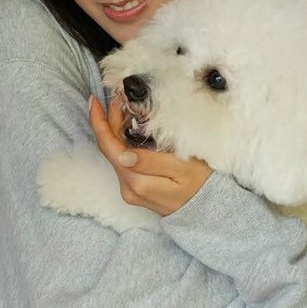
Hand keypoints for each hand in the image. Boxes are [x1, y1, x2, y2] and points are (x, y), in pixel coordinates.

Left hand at [88, 94, 212, 217]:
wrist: (210, 209)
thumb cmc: (202, 184)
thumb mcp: (183, 168)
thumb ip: (152, 162)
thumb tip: (124, 155)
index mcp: (137, 183)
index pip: (109, 148)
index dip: (99, 123)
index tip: (95, 101)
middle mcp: (129, 189)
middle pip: (110, 150)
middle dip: (108, 121)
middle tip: (117, 98)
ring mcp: (131, 191)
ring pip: (115, 155)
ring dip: (115, 130)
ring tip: (123, 108)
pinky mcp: (135, 190)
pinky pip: (123, 162)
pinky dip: (122, 142)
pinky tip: (129, 128)